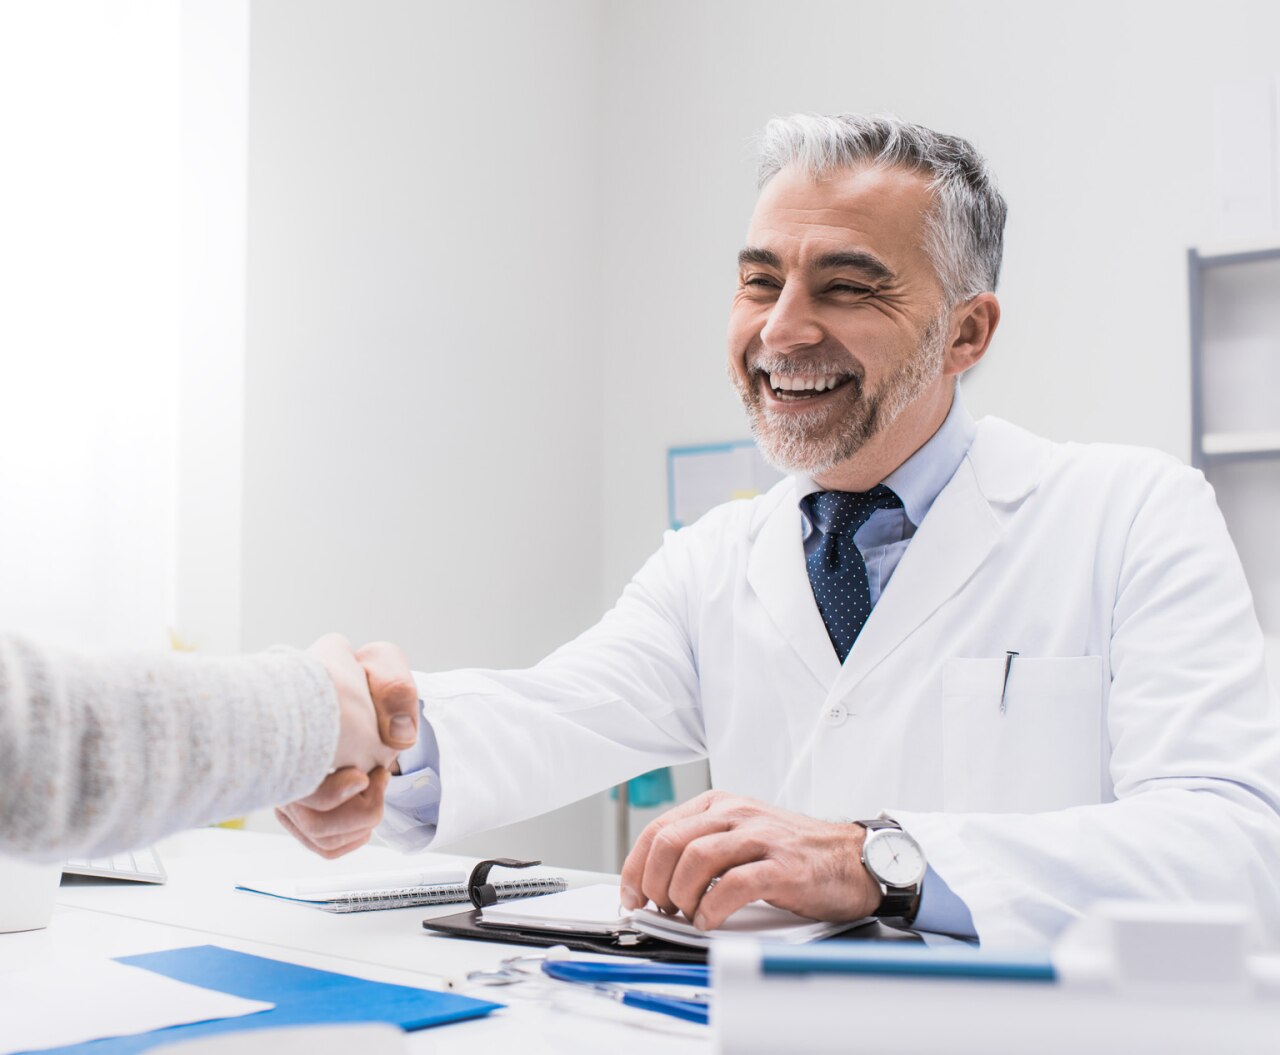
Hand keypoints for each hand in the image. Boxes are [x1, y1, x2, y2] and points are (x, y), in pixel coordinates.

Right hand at [276, 636, 419, 858]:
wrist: (355, 688)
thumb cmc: (362, 676)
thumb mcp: (383, 665)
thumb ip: (395, 689)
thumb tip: (399, 736)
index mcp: (293, 725)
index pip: (296, 782)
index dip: (332, 793)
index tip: (364, 777)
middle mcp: (279, 763)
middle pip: (311, 819)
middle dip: (359, 808)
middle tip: (376, 776)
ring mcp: (285, 788)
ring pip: (318, 835)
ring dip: (360, 820)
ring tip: (374, 783)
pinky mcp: (297, 808)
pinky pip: (324, 844)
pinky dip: (354, 835)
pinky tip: (368, 803)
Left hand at [618, 790, 881, 929]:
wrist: (852, 858)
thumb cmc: (794, 852)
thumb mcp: (741, 834)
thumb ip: (701, 847)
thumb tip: (654, 880)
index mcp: (720, 805)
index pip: (659, 829)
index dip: (635, 866)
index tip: (632, 894)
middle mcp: (736, 815)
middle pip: (670, 842)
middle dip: (653, 882)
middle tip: (659, 908)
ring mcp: (760, 838)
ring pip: (696, 859)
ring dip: (680, 895)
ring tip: (685, 916)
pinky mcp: (781, 867)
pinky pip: (733, 885)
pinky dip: (712, 908)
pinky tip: (709, 921)